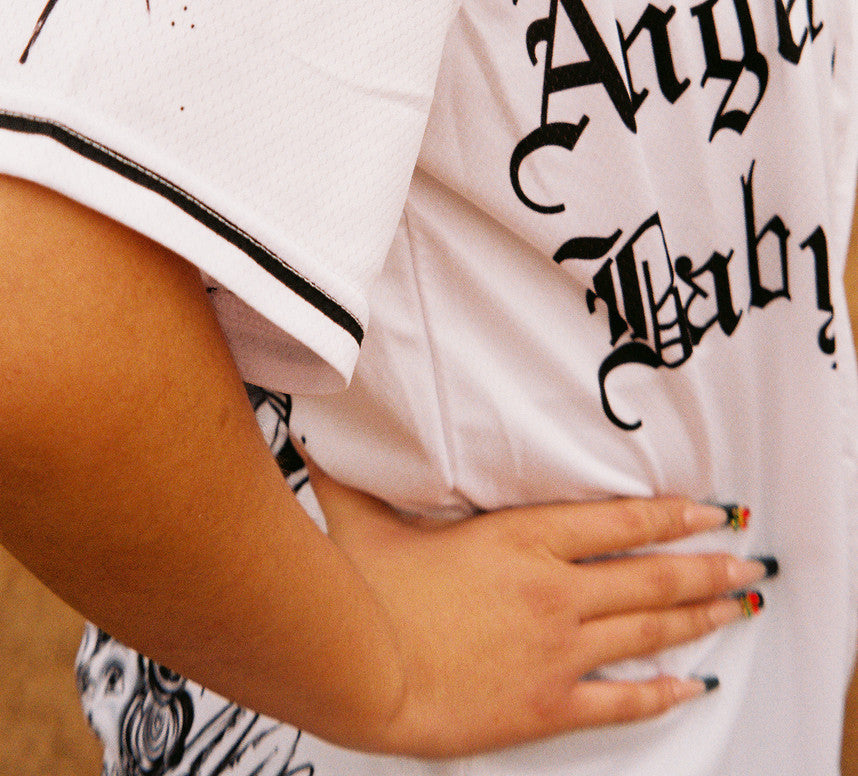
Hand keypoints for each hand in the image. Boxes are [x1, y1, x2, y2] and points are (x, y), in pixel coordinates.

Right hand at [307, 465, 769, 756]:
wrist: (360, 673)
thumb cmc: (362, 596)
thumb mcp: (363, 516)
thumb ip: (357, 470)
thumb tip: (326, 426)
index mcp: (520, 538)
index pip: (619, 519)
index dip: (672, 513)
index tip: (709, 509)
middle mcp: (553, 591)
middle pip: (650, 575)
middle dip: (705, 567)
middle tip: (744, 561)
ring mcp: (557, 650)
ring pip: (649, 631)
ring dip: (699, 618)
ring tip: (735, 607)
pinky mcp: (547, 703)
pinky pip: (621, 700)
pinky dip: (661, 692)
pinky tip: (688, 685)